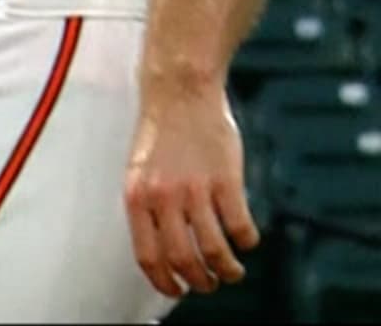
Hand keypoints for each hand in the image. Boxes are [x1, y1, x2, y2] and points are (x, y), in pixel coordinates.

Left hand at [124, 83, 256, 297]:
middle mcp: (162, 197)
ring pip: (214, 250)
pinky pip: (240, 227)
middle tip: (210, 283)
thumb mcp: (139, 171)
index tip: (177, 291)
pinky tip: (246, 239)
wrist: (179, 91)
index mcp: (136, 197)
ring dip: (227, 270)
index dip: (164, 282)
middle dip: (199, 281)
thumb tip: (162, 250)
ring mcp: (195, 189)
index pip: (147, 256)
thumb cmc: (162, 133)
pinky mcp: (225, 180)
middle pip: (183, 260)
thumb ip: (149, 207)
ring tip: (232, 271)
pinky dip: (246, 242)